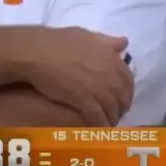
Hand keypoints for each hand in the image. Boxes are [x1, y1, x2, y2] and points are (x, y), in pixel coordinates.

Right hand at [18, 27, 133, 125]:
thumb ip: (107, 42)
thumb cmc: (59, 41)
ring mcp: (97, 88)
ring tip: (106, 123)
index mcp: (111, 58)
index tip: (121, 97)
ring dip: (112, 118)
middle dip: (121, 107)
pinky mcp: (83, 101)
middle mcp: (109, 74)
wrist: (38, 52)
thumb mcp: (87, 35)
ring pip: (112, 109)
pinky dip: (100, 125)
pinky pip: (98, 117)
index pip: (128, 79)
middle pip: (123, 97)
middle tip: (115, 113)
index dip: (126, 91)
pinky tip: (97, 129)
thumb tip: (124, 42)